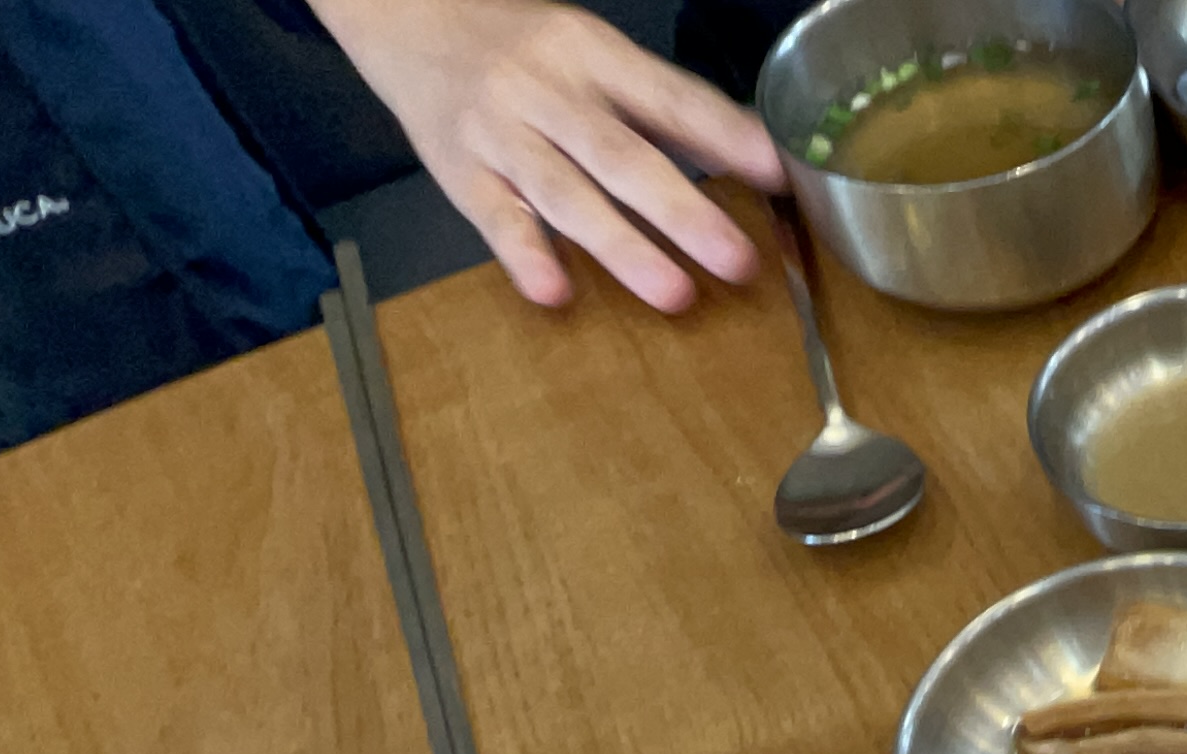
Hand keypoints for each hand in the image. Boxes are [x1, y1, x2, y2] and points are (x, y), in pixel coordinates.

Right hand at [316, 0, 787, 311]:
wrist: (409, 20)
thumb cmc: (522, 47)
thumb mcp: (593, 53)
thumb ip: (661, 104)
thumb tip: (751, 151)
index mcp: (591, 54)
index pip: (666, 96)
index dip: (723, 135)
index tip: (777, 174)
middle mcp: (545, 91)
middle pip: (620, 155)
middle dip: (682, 211)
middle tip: (737, 261)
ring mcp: (499, 134)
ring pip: (565, 194)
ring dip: (622, 248)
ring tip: (674, 294)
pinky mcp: (459, 173)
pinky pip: (493, 217)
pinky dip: (524, 255)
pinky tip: (555, 292)